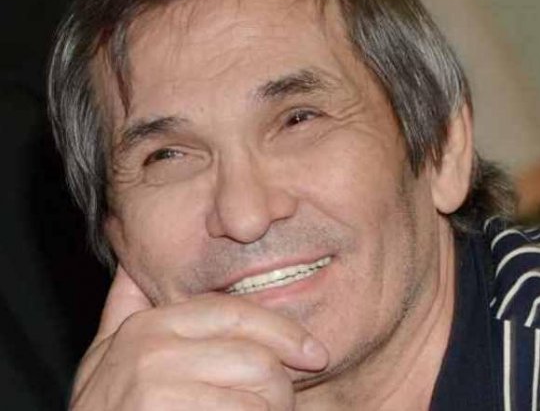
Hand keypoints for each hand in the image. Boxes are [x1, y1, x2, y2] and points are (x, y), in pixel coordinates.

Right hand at [69, 266, 327, 409]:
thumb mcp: (105, 359)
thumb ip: (123, 309)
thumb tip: (129, 262)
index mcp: (147, 325)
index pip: (234, 312)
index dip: (282, 331)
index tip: (314, 352)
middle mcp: (149, 349)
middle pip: (255, 356)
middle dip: (281, 385)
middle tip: (280, 404)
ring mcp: (156, 388)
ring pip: (261, 389)